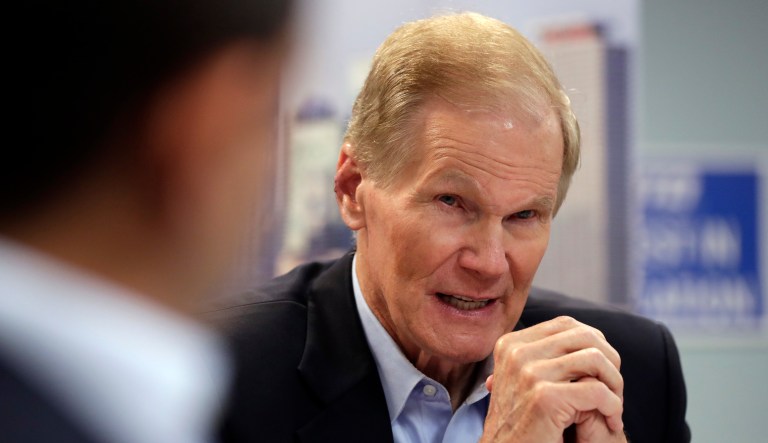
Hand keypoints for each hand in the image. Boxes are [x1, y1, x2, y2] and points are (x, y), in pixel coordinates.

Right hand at [479, 316, 625, 442]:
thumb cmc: (522, 426)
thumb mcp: (524, 382)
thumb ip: (545, 356)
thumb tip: (587, 335)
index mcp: (511, 345)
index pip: (567, 325)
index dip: (594, 345)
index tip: (600, 373)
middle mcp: (516, 353)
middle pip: (585, 337)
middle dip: (610, 363)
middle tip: (613, 391)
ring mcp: (529, 373)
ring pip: (596, 360)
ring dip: (615, 385)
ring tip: (612, 407)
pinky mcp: (545, 398)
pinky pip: (598, 392)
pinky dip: (613, 407)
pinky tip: (610, 421)